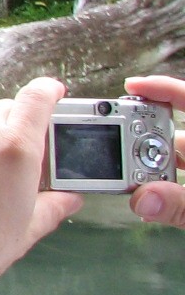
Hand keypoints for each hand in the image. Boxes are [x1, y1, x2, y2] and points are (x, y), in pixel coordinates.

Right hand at [124, 75, 184, 226]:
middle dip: (144, 137)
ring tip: (128, 180)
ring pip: (172, 159)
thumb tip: (143, 198)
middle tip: (117, 145)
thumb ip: (181, 206)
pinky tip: (147, 199)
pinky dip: (161, 188)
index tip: (132, 88)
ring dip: (148, 168)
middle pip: (171, 132)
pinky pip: (177, 183)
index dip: (163, 89)